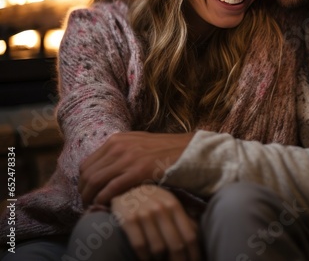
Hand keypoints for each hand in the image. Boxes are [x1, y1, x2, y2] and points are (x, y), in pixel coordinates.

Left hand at [79, 131, 193, 206]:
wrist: (187, 150)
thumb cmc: (164, 150)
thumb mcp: (138, 143)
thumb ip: (120, 151)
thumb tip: (104, 168)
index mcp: (117, 139)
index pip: (87, 163)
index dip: (83, 182)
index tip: (87, 193)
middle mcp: (119, 146)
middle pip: (87, 173)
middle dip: (84, 192)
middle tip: (88, 204)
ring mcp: (128, 158)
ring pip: (95, 181)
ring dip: (90, 198)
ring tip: (94, 208)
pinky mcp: (138, 170)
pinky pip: (111, 188)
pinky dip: (103, 199)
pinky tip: (105, 206)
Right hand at [112, 184, 199, 260]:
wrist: (125, 189)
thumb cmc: (152, 201)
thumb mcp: (169, 204)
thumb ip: (183, 219)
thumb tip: (197, 240)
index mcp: (174, 205)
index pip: (190, 236)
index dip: (194, 255)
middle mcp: (161, 208)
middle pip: (176, 245)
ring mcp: (144, 213)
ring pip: (158, 249)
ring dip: (159, 260)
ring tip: (160, 260)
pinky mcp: (129, 219)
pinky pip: (140, 246)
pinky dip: (144, 257)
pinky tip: (146, 258)